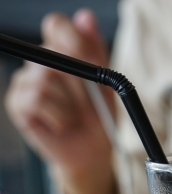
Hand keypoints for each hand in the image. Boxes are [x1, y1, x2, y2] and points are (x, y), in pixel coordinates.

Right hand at [4, 9, 115, 193]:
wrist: (93, 152)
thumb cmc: (100, 116)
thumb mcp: (106, 82)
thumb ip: (95, 50)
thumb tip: (86, 16)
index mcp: (62, 52)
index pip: (56, 25)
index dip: (70, 35)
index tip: (84, 52)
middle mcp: (40, 63)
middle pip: (52, 53)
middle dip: (78, 82)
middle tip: (88, 102)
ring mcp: (25, 82)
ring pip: (44, 79)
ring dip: (69, 104)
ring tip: (75, 117)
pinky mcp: (17, 104)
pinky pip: (35, 99)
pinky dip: (57, 115)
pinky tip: (62, 124)